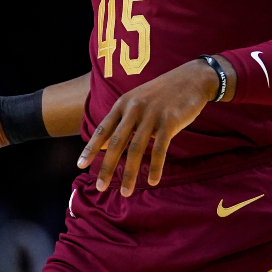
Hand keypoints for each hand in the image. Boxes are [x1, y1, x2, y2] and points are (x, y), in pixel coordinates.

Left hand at [76, 58, 222, 195]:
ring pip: (136, 149)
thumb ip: (122, 120)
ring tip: (126, 192)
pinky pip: (160, 149)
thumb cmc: (162, 94)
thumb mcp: (137, 101)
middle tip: (100, 187)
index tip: (80, 165)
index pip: (103, 129)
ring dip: (130, 173)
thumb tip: (104, 144)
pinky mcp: (170, 121)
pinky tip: (152, 181)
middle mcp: (134, 109)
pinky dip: (155, 167)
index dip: (90, 148)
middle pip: (116, 143)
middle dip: (106, 167)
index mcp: (123, 104)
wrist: (191, 79)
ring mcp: (152, 115)